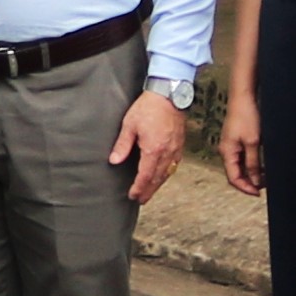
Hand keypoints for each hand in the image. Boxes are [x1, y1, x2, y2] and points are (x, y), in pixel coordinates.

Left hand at [108, 91, 189, 205]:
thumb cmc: (149, 107)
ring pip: (167, 173)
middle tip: (141, 200)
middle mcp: (167, 153)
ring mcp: (175, 149)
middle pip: (157, 178)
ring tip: (150, 192)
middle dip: (148, 191)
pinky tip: (163, 175)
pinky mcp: (180, 144)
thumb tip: (114, 160)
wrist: (169, 94)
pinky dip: (167, 173)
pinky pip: (174, 164)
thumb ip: (122, 145)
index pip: (145, 176)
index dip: (138, 188)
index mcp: (153, 150)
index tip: (133, 196)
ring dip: (158, 184)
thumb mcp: (129, 125)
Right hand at [218, 92, 265, 196]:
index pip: (234, 178)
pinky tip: (261, 165)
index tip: (258, 193)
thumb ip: (253, 163)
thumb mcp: (253, 142)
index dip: (246, 188)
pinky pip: (242, 158)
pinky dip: (251, 164)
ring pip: (240, 166)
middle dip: (249, 182)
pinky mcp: (236, 140)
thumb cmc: (246, 116)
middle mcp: (226, 150)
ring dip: (251, 173)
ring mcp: (231, 145)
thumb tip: (255, 180)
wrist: (243, 98)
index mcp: (227, 152)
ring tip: (265, 177)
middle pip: (236, 174)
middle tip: (264, 187)